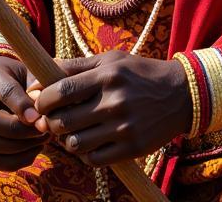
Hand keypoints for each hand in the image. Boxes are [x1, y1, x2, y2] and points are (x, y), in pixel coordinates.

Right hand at [0, 57, 47, 170]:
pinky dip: (12, 161)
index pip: (4, 92)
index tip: (40, 119)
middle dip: (20, 133)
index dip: (23, 107)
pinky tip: (30, 152)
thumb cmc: (15, 78)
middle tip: (44, 133)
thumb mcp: (26, 72)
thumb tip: (39, 117)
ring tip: (40, 142)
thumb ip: (35, 88)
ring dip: (18, 150)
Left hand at [31, 52, 189, 166]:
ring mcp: (124, 127)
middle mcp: (114, 101)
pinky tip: (90, 143)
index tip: (40, 101)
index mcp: (107, 75)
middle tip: (53, 119)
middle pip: (64, 121)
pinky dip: (86, 154)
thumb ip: (77, 66)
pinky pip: (94, 159)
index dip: (44, 99)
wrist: (181, 94)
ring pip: (76, 144)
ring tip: (72, 131)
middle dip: (50, 122)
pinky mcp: (132, 148)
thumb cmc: (139, 73)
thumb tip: (43, 71)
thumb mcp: (111, 60)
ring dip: (67, 140)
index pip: (62, 91)